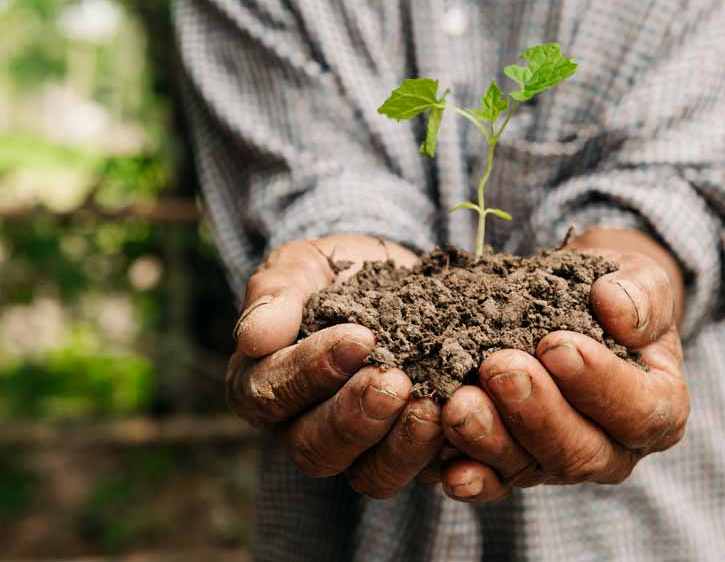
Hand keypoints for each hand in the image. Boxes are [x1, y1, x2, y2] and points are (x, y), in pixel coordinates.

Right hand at [226, 235, 444, 498]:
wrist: (401, 280)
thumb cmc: (337, 273)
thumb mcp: (302, 265)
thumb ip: (276, 294)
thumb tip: (251, 338)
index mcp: (265, 385)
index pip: (273, 393)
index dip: (313, 370)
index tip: (360, 337)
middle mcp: (304, 429)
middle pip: (317, 448)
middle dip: (357, 416)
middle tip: (396, 381)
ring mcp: (358, 449)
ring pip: (368, 474)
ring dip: (400, 446)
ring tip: (431, 407)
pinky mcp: (407, 453)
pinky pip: (419, 473)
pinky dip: (440, 453)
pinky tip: (458, 420)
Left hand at [430, 229, 689, 501]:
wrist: (573, 305)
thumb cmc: (614, 295)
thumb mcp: (641, 281)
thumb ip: (642, 295)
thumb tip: (615, 308)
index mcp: (657, 410)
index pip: (638, 412)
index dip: (599, 384)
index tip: (557, 345)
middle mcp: (611, 450)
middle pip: (578, 451)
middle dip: (535, 412)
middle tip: (500, 368)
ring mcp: (557, 463)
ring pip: (527, 468)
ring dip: (490, 439)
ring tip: (458, 403)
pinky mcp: (512, 468)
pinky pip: (490, 482)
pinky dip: (468, 475)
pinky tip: (445, 467)